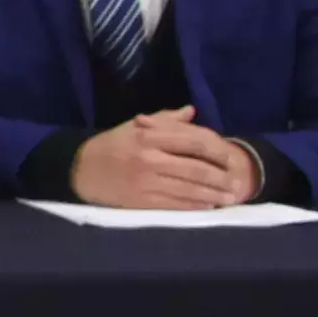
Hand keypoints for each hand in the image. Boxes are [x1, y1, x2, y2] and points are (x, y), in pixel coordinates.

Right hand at [76, 108, 262, 209]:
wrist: (79, 169)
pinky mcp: (140, 200)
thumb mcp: (134, 126)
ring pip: (188, 188)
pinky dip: (194, 205)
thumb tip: (192, 111)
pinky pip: (174, 204)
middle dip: (221, 177)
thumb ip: (165, 119)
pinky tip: (208, 205)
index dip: (217, 150)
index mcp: (150, 136)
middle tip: (239, 182)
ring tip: (230, 197)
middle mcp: (149, 158)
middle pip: (196, 168)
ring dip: (213, 194)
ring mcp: (145, 181)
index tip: (232, 157)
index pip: (193, 141)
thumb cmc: (110, 145)